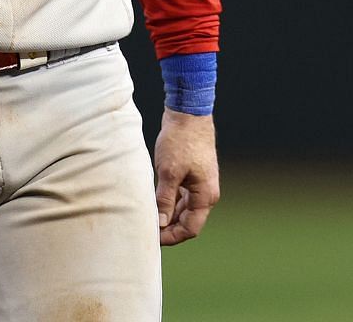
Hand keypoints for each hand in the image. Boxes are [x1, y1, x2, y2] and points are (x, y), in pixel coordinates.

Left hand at [155, 110, 219, 245]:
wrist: (188, 114)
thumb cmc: (181, 141)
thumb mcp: (168, 173)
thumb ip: (165, 201)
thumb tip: (159, 224)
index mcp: (206, 195)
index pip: (190, 228)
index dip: (171, 237)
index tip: (151, 237)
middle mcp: (206, 193)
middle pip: (188, 222)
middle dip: (168, 229)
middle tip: (145, 230)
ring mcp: (200, 185)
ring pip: (184, 211)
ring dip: (168, 216)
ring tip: (148, 217)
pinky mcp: (192, 177)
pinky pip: (181, 198)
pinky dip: (169, 204)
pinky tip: (153, 202)